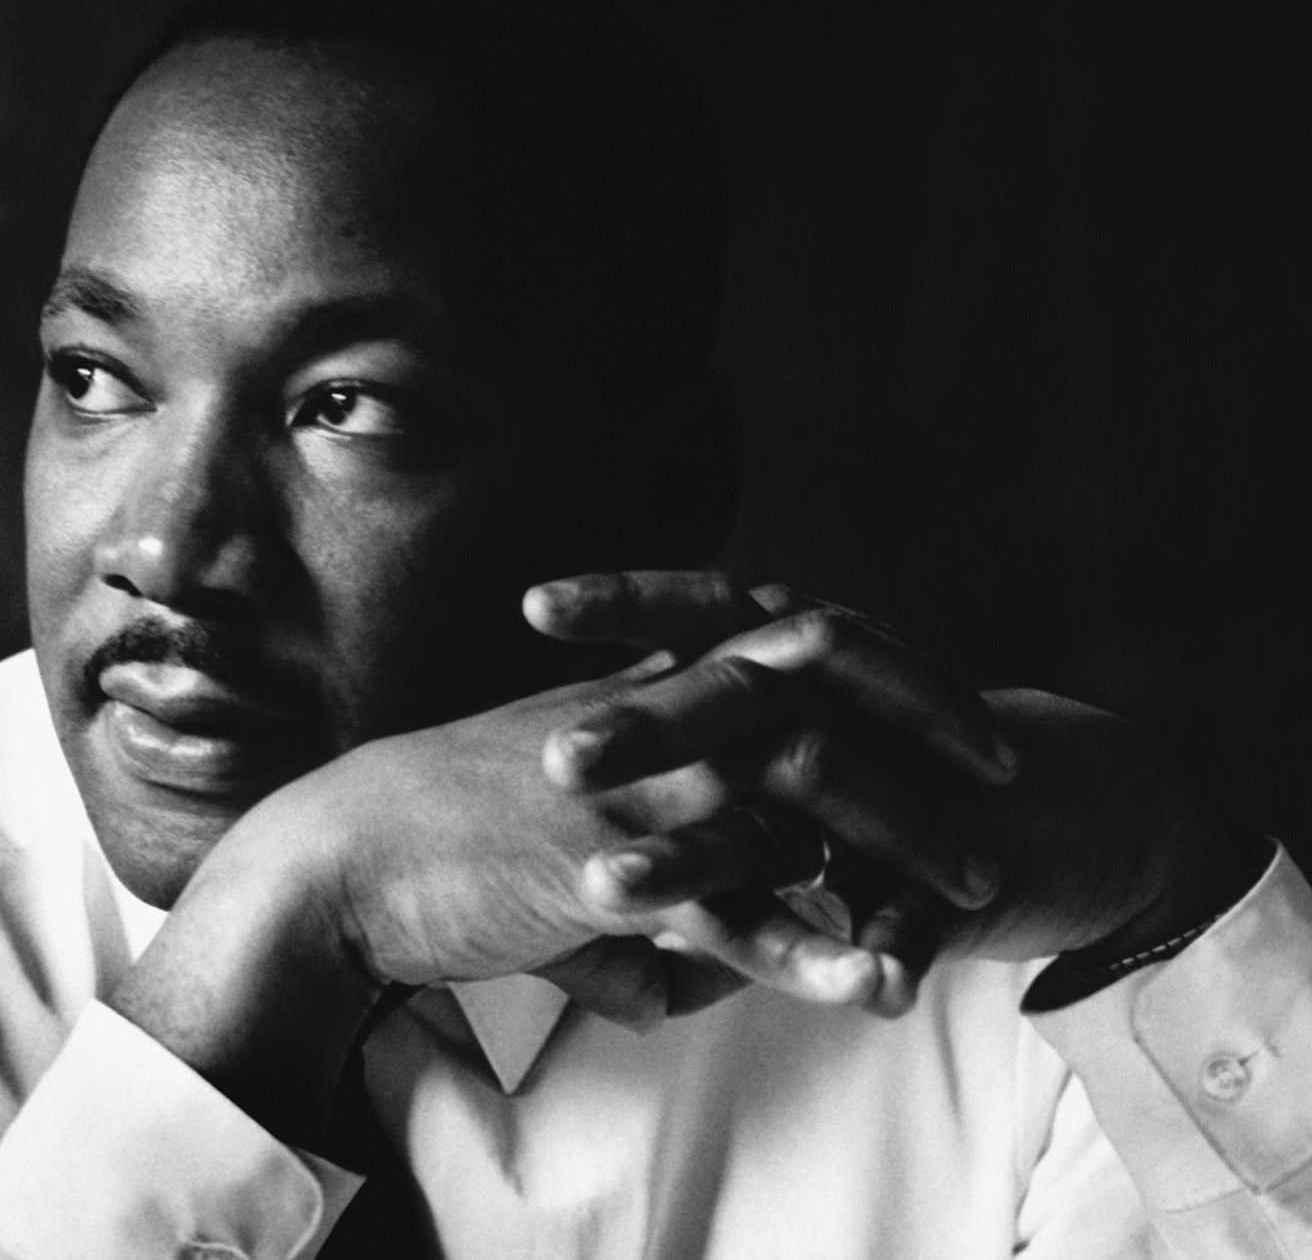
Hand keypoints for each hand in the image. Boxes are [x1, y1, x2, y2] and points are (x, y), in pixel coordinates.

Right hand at [113, 636, 1001, 1144]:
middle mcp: (645, 720)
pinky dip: (809, 951)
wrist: (345, 856)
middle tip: (1003, 779)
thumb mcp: (553, 825)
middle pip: (819, 688)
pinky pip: (731, 913)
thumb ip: (644, 878)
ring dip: (892, 849)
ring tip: (967, 902)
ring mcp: (628, 791)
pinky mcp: (600, 873)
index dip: (882, 667)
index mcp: (641, 687)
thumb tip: (705, 973)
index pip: (788, 640)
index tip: (950, 709)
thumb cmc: (442, 834)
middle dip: (924, 727)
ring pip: (795, 805)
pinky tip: (871, 983)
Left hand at [528, 571, 1266, 1003]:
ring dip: (700, 855)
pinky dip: (877, 953)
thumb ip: (684, 743)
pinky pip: (907, 918)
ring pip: (808, 802)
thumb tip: (557, 746)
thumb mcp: (779, 737)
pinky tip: (848, 990)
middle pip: (735, 697)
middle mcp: (843, 706)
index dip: (625, 600)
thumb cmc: (879, 768)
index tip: (531, 605)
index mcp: (791, 662)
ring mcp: (900, 787)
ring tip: (607, 891)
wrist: (1058, 809)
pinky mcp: (952, 879)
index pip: (700, 613)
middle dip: (645, 727)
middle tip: (556, 759)